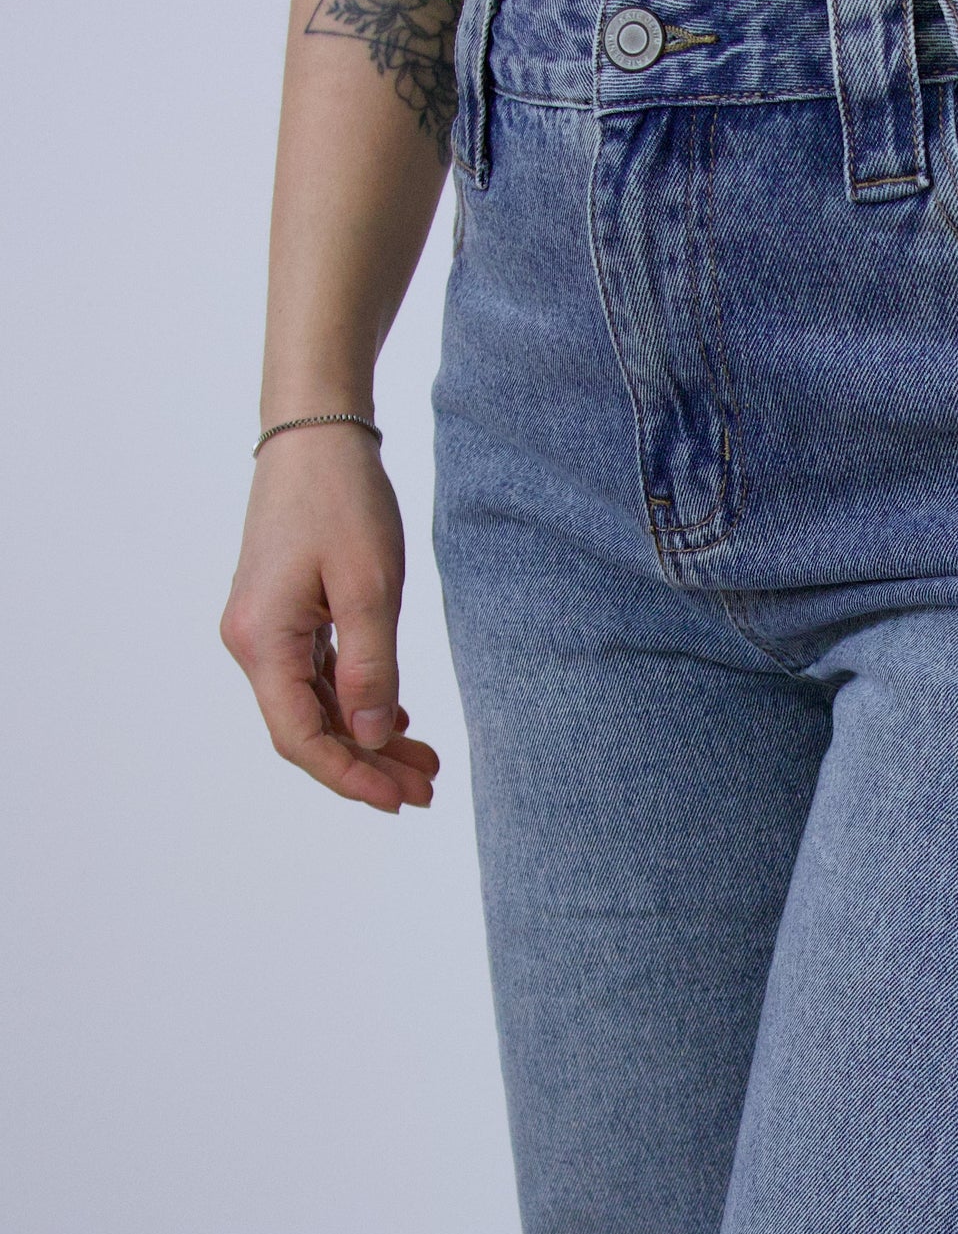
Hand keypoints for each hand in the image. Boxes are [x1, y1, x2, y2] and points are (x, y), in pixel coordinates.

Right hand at [220, 428, 439, 813]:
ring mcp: (267, 628)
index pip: (300, 737)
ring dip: (366, 735)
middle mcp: (254, 641)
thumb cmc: (341, 499)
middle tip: (427, 788)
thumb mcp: (368, 587)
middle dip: (367, 764)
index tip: (402, 800)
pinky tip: (395, 715)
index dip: (350, 777)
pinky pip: (318, 674)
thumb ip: (369, 667)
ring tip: (425, 762)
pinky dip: (357, 699)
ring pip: (317, 704)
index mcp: (264, 641)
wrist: (317, 433)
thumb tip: (366, 736)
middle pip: (308, 728)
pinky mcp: (286, 612)